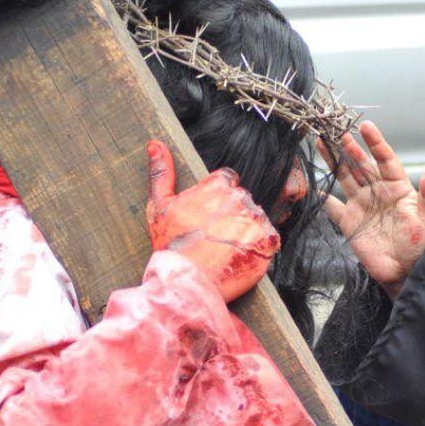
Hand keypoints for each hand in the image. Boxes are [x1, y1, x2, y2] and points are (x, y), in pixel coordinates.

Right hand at [145, 140, 279, 302]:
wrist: (187, 282)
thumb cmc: (170, 245)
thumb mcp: (159, 206)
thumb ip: (161, 172)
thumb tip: (155, 143)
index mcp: (219, 184)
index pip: (228, 182)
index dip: (218, 201)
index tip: (208, 218)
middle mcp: (241, 197)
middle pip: (244, 200)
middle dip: (233, 215)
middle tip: (216, 237)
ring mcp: (257, 219)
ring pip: (257, 218)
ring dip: (246, 231)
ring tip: (227, 249)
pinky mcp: (269, 241)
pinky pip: (269, 238)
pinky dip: (259, 247)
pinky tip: (241, 256)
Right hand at [320, 122, 424, 297]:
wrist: (406, 271)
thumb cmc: (421, 244)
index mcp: (397, 188)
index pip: (385, 159)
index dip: (376, 143)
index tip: (365, 127)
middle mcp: (378, 193)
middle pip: (361, 165)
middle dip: (349, 148)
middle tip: (336, 131)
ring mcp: (362, 206)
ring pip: (346, 179)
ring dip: (335, 162)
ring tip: (322, 143)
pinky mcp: (350, 223)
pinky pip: (334, 208)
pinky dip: (324, 199)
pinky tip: (315, 187)